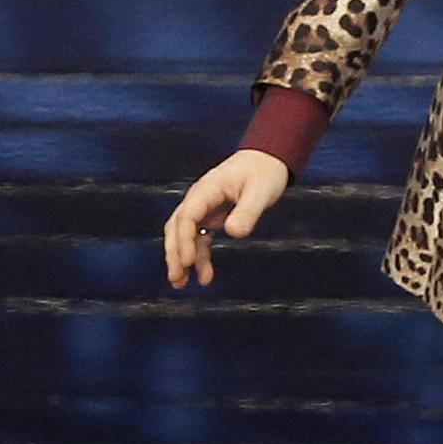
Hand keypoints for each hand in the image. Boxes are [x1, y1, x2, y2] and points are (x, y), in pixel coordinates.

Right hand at [163, 149, 287, 288]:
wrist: (267, 160)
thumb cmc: (263, 171)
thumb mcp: (260, 192)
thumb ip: (248, 212)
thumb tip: (234, 232)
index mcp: (207, 190)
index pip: (187, 216)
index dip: (184, 239)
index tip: (187, 261)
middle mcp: (200, 199)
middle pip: (177, 227)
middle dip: (174, 253)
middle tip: (176, 278)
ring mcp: (203, 208)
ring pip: (184, 235)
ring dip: (181, 258)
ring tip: (182, 283)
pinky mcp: (211, 216)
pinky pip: (198, 238)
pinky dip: (198, 256)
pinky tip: (204, 274)